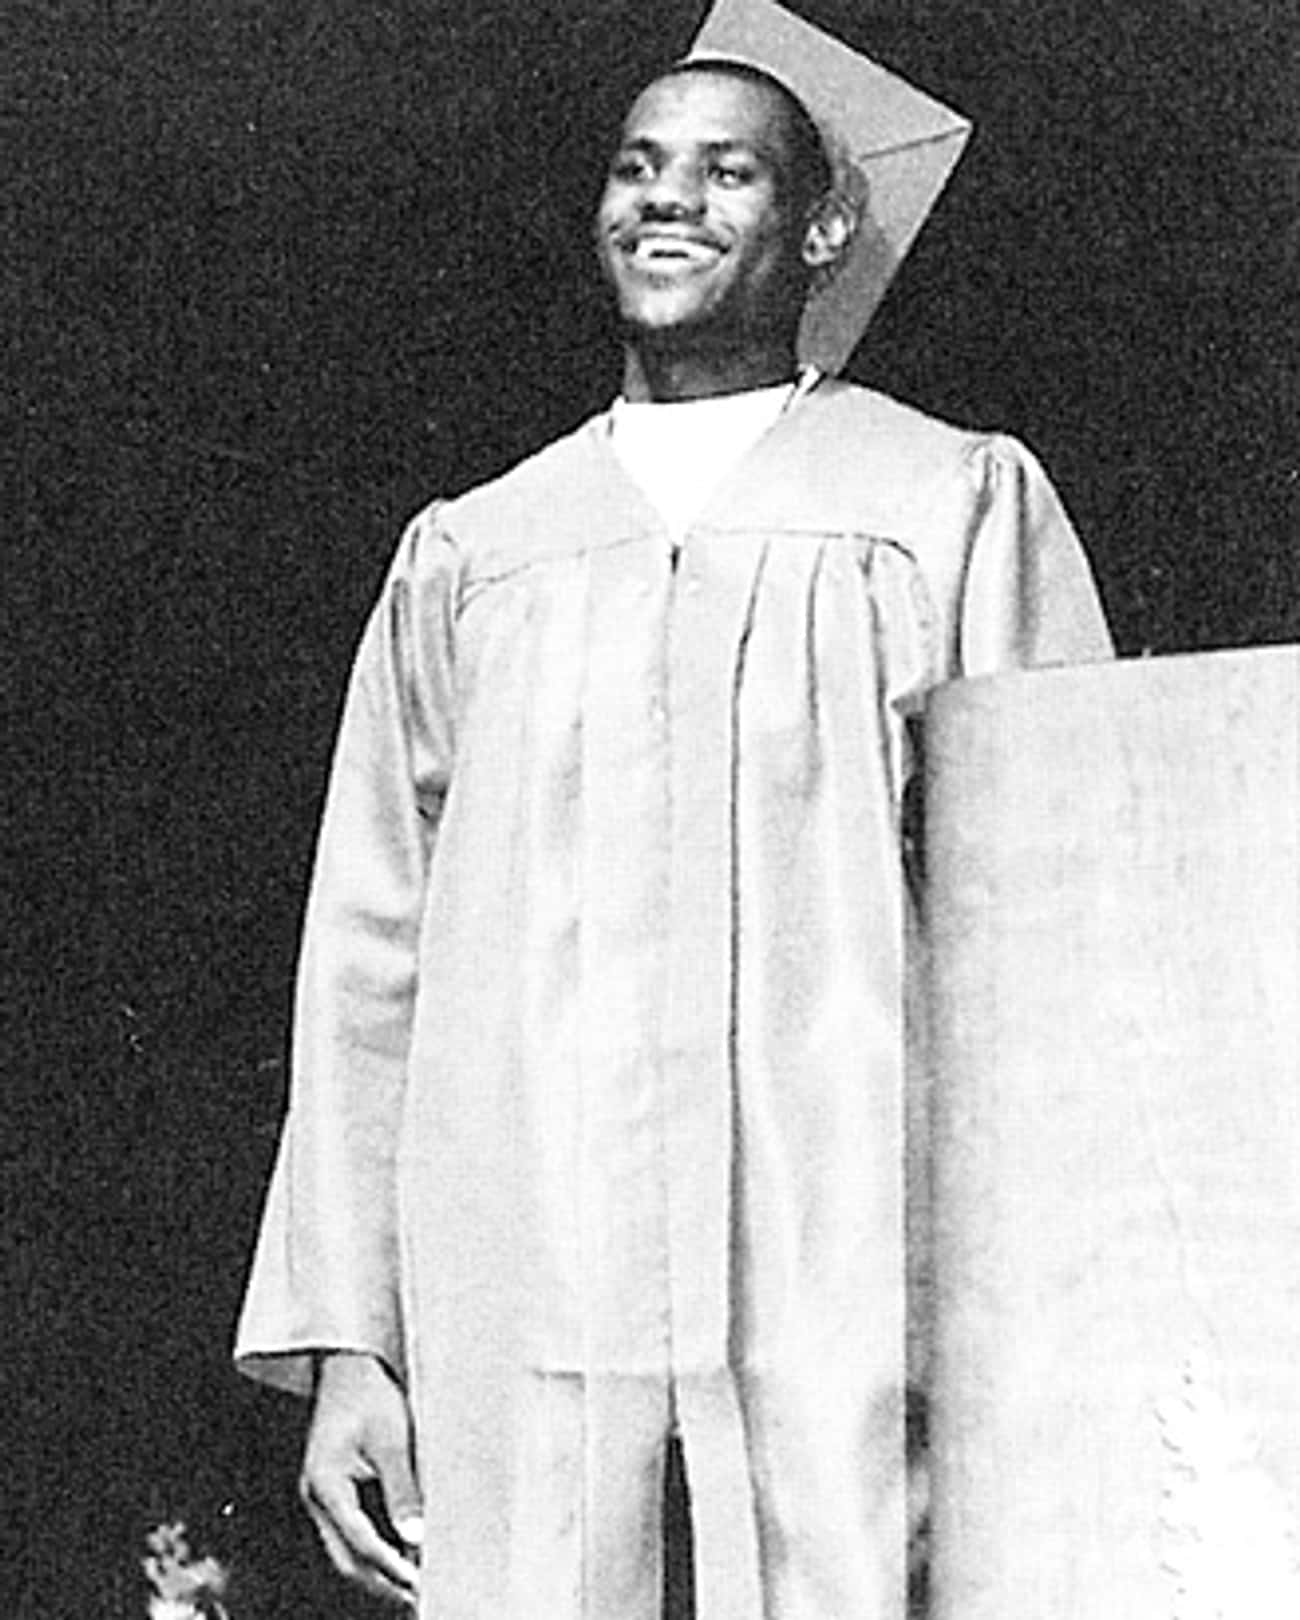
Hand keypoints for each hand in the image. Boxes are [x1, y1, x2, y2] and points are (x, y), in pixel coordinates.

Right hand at [299, 1351, 423, 1607]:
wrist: (349, 1365)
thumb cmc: (369, 1394)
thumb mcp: (392, 1440)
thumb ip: (402, 1491)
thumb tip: (415, 1537)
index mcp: (325, 1483)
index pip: (360, 1542)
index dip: (392, 1566)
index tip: (420, 1582)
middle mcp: (315, 1495)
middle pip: (346, 1557)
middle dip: (382, 1581)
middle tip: (418, 1596)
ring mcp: (319, 1494)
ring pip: (345, 1549)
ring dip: (378, 1569)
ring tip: (413, 1583)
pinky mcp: (329, 1488)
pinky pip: (348, 1531)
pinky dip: (373, 1547)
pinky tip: (399, 1552)